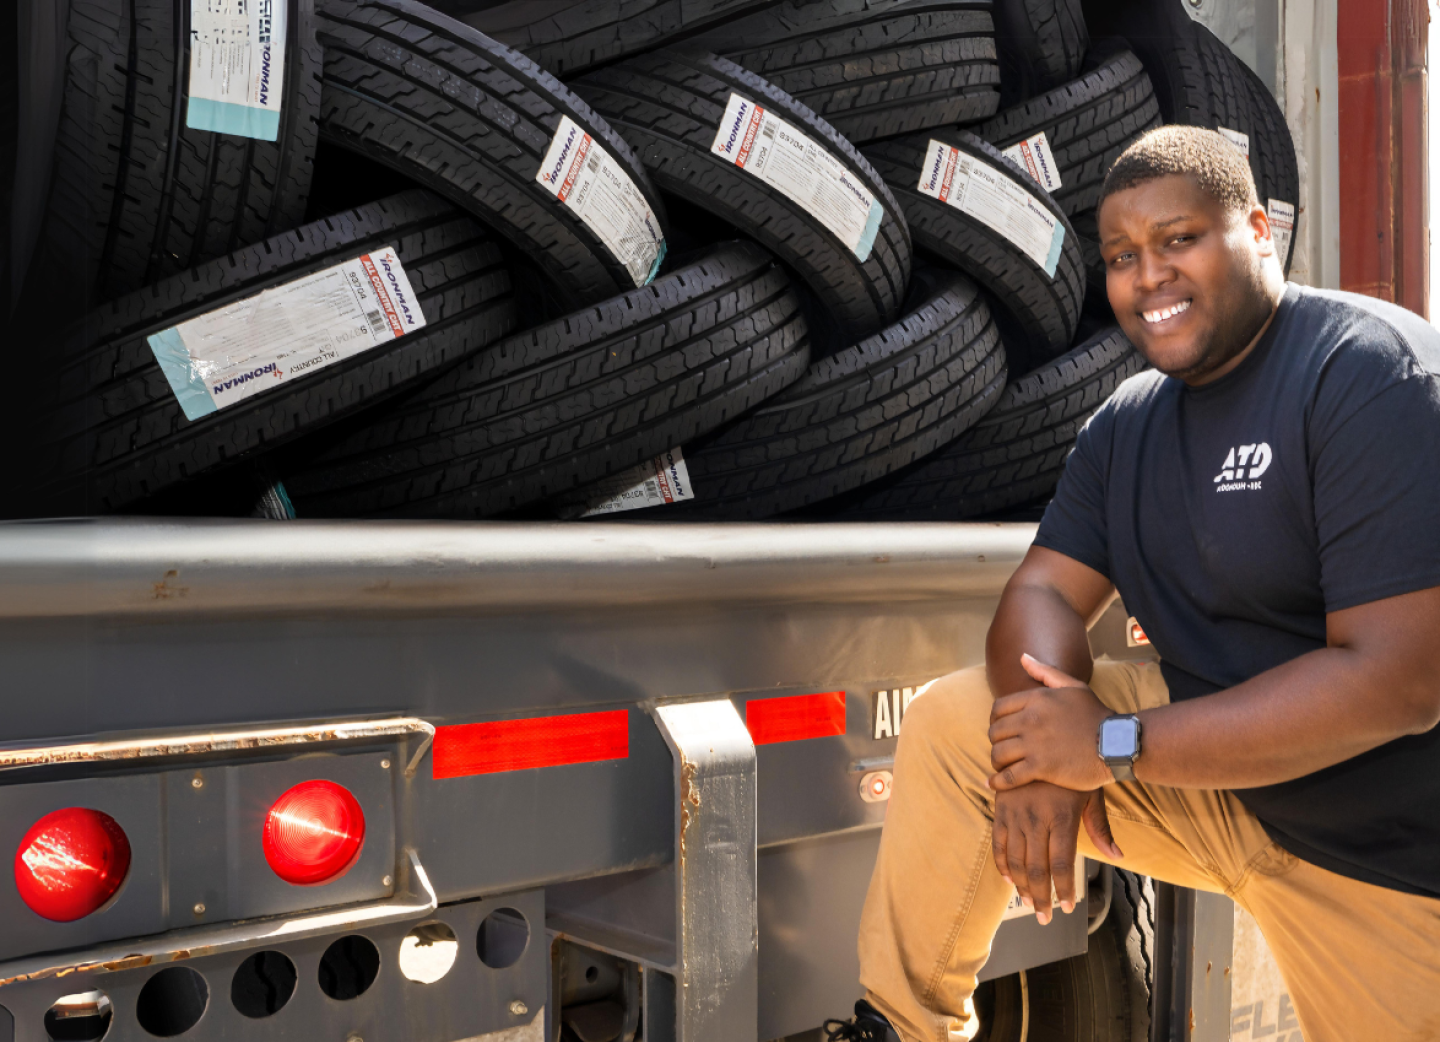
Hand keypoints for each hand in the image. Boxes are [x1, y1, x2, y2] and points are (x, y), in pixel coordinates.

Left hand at [988, 653, 1113, 791]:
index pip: (998, 708)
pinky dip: (998, 782)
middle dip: (996, 742)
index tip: (1001, 730)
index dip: (995, 720)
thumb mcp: (1073, 686)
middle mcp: (1031, 719)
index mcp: (1036, 699)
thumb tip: (1022, 657)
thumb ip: (1045, 671)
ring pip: (998, 753)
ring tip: (1001, 767)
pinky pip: (1009, 776)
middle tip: (1003, 749)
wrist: (1117, 744)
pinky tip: (994, 784)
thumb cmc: (1096, 715)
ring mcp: (1035, 744)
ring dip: (996, 762)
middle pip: (995, 731)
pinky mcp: (1041, 767)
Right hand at [992, 783, 1122, 923]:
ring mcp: (1014, 813)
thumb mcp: (1090, 793)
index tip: (1067, 906)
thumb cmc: (1072, 769)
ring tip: (1030, 903)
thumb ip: (1100, 827)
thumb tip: (1116, 856)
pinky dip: (1003, 864)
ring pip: (1015, 860)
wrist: (1039, 737)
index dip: (1064, 889)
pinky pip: (998, 843)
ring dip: (1022, 886)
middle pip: (1036, 867)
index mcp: (1060, 816)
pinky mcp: (1000, 808)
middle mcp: (1035, 817)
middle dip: (1041, 896)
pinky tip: (1010, 879)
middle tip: (1045, 916)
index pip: (1062, 863)